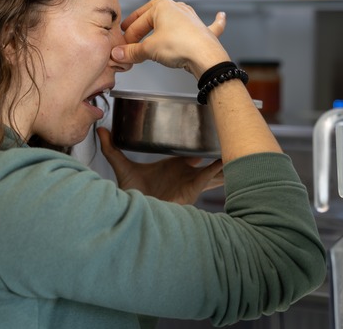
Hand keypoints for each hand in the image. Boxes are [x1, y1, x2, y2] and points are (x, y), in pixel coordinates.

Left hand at [96, 127, 223, 204]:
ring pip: (212, 170)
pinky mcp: (193, 188)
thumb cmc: (132, 194)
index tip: (204, 135)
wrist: (135, 212)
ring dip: (224, 164)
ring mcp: (191, 181)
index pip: (190, 154)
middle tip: (232, 142)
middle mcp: (185, 173)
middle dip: (218, 157)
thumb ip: (112, 148)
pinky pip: (209, 177)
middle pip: (206, 164)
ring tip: (240, 152)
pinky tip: (227, 162)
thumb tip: (102, 130)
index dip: (198, 147)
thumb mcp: (123, 166)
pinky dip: (219, 170)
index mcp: (173, 167)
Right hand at [112, 0, 230, 78]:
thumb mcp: (150, 49)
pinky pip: (211, 24)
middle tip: (132, 36)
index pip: (139, 21)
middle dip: (142, 26)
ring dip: (164, 27)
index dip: (128, 35)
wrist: (205, 56)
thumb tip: (118, 54)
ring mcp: (192, 19)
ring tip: (155, 36)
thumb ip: (133, 52)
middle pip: (154, 17)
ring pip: (175, 20)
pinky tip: (221, 16)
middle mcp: (178, 8)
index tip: (123, 46)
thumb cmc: (179, 46)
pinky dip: (215, 22)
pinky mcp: (205, 31)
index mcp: (162, 7)